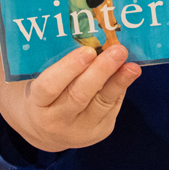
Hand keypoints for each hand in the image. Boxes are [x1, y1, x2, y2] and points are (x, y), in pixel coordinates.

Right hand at [10, 45, 140, 151]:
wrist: (45, 129)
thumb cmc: (45, 93)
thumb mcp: (41, 78)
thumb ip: (58, 62)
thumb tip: (91, 37)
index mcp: (36, 103)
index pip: (50, 86)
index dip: (69, 68)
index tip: (87, 51)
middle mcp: (55, 120)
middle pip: (79, 95)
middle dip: (101, 71)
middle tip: (117, 51)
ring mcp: (78, 131)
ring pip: (101, 104)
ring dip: (119, 81)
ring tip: (131, 65)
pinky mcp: (98, 133)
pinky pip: (111, 108)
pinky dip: (120, 88)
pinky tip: (128, 74)